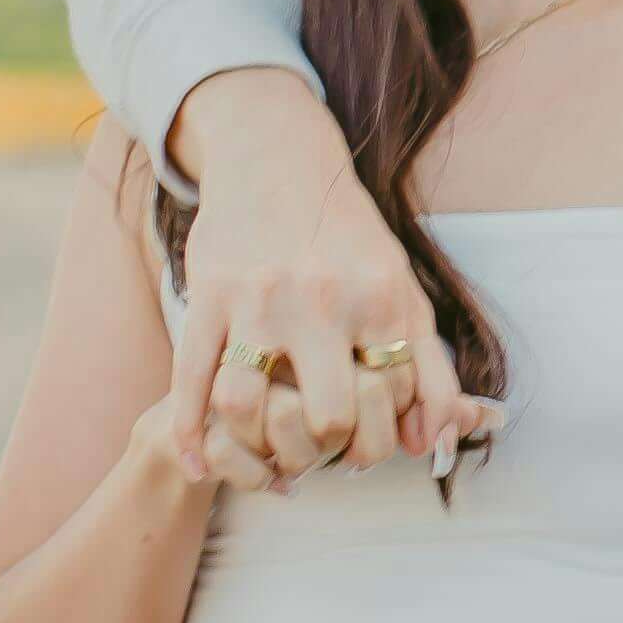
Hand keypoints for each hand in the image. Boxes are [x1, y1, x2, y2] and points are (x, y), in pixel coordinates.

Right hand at [155, 68, 447, 483]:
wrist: (278, 159)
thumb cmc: (348, 239)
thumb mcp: (403, 291)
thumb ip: (429, 371)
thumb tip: (433, 446)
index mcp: (381, 298)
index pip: (393, 404)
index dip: (382, 435)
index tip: (364, 436)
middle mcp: (322, 298)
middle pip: (326, 418)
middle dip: (324, 449)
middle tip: (318, 448)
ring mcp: (258, 299)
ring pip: (246, 407)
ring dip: (257, 446)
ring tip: (270, 449)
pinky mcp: (207, 296)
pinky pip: (189, 380)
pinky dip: (190, 434)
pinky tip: (196, 463)